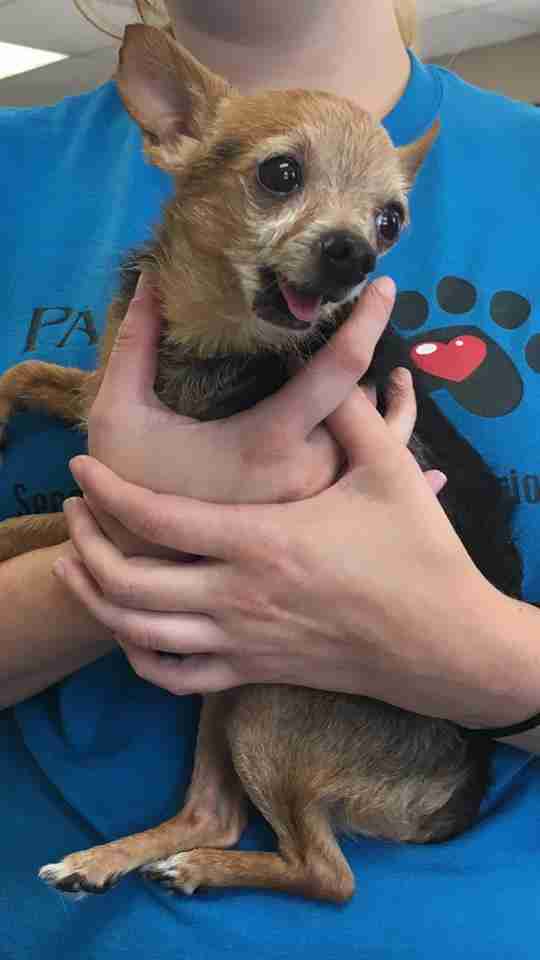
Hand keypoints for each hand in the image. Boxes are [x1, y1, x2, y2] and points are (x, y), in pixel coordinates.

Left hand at [51, 367, 503, 727]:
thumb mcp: (389, 472)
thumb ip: (352, 414)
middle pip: (128, 581)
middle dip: (86, 543)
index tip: (81, 468)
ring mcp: (241, 642)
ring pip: (138, 633)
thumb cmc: (418, 555)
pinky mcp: (254, 671)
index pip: (156, 518)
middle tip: (73, 511)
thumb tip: (331, 365)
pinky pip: (174, 677)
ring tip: (79, 562)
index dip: (107, 492)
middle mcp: (237, 597)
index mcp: (261, 541)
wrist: (442, 644)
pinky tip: (131, 629)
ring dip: (96, 598)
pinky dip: (139, 655)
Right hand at [87, 274, 396, 506]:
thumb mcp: (120, 411)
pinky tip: (424, 461)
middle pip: (371, 410)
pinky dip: (399, 466)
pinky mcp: (321, 525)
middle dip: (377, 370)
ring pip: (383, 453)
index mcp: (269, 440)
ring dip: (394, 413)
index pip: (340, 369)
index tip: (384, 285)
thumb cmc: (130, 486)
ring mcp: (319, 504)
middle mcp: (308, 474)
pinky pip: (375, 493)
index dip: (367, 321)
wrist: (142, 564)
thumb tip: (145, 278)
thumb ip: (135, 343)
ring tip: (400, 383)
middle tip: (380, 338)